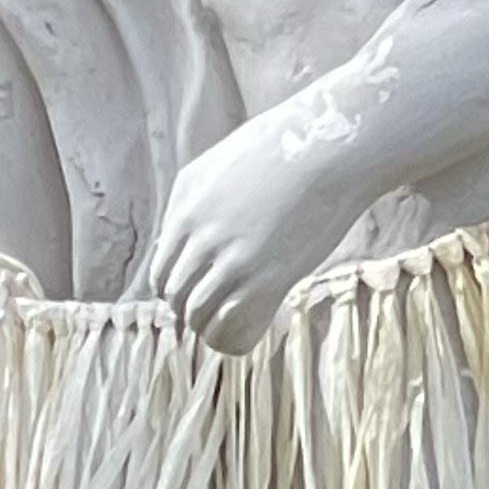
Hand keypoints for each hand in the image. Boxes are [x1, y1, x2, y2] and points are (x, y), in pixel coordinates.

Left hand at [147, 116, 364, 353]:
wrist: (327, 150)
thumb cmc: (276, 152)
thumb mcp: (212, 168)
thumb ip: (185, 205)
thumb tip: (171, 244)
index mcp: (186, 213)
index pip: (160, 273)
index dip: (173, 291)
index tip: (192, 294)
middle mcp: (202, 240)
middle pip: (177, 298)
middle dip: (189, 311)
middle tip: (213, 311)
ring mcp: (234, 261)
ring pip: (199, 316)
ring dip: (210, 326)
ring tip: (228, 322)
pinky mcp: (268, 279)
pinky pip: (232, 326)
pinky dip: (230, 338)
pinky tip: (244, 333)